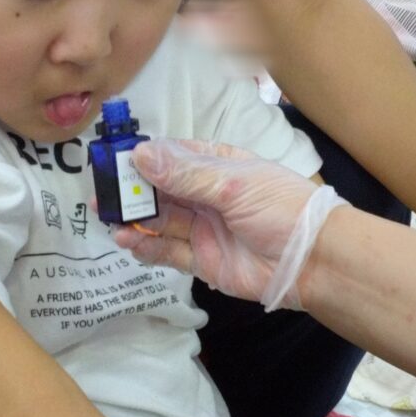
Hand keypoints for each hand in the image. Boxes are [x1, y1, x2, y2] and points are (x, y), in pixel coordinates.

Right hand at [114, 139, 336, 307]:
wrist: (314, 262)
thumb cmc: (282, 210)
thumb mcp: (233, 185)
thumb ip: (185, 174)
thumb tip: (141, 154)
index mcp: (220, 165)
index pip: (174, 156)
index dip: (145, 157)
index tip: (114, 158)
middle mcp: (208, 195)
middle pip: (162, 189)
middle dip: (132, 190)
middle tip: (102, 191)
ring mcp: (204, 228)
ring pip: (161, 220)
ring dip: (135, 219)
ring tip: (109, 218)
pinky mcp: (203, 261)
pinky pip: (168, 252)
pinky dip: (146, 248)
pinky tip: (127, 241)